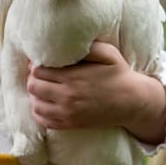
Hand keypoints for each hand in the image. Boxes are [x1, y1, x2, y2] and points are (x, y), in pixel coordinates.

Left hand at [27, 40, 165, 144]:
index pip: (38, 71)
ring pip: (35, 105)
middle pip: (33, 87)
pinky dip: (39, 112)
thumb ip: (87, 46)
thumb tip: (66, 40)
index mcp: (73, 78)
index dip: (35, 65)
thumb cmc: (119, 74)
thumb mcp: (107, 53)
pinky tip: (44, 103)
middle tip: (39, 74)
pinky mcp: (71, 124)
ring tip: (41, 88)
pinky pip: (44, 121)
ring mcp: (68, 113)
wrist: (132, 102)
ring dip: (34, 95)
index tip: (40, 62)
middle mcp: (68, 97)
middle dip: (33, 78)